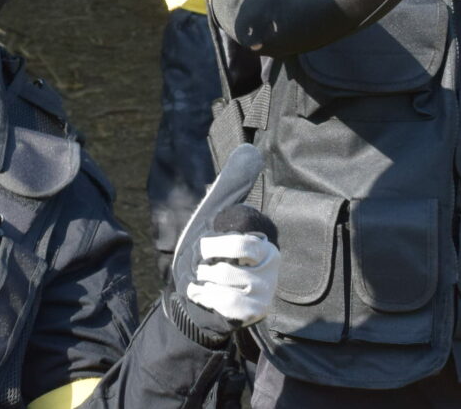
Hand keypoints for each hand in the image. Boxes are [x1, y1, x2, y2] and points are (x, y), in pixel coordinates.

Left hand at [164, 144, 280, 346]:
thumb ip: (233, 183)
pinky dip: (206, 297)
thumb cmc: (204, 252)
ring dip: (204, 280)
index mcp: (264, 237)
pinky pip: (226, 302)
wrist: (190, 296)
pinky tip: (205, 295)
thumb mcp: (215, 213)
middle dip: (208, 260)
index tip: (208, 243)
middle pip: (236, 256)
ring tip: (207, 281)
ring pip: (228, 280)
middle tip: (205, 264)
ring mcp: (266, 288)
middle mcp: (271, 261)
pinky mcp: (256, 312)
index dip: (216, 242)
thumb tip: (251, 148)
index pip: (243, 237)